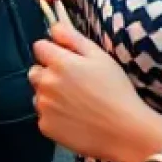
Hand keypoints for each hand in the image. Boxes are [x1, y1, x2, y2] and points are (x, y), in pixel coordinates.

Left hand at [29, 19, 161, 161]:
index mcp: (59, 62)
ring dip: (50, 96)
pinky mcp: (45, 126)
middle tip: (73, 85)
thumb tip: (54, 28)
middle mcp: (46, 83)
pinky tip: (75, 120)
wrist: (127, 133)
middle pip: (35, 71)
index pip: (39, 47)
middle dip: (49, 74)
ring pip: (39, 94)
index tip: (68, 62)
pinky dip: (54, 117)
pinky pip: (44, 116)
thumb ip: (72, 38)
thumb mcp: (100, 57)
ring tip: (76, 104)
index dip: (53, 53)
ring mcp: (44, 106)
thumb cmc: (117, 92)